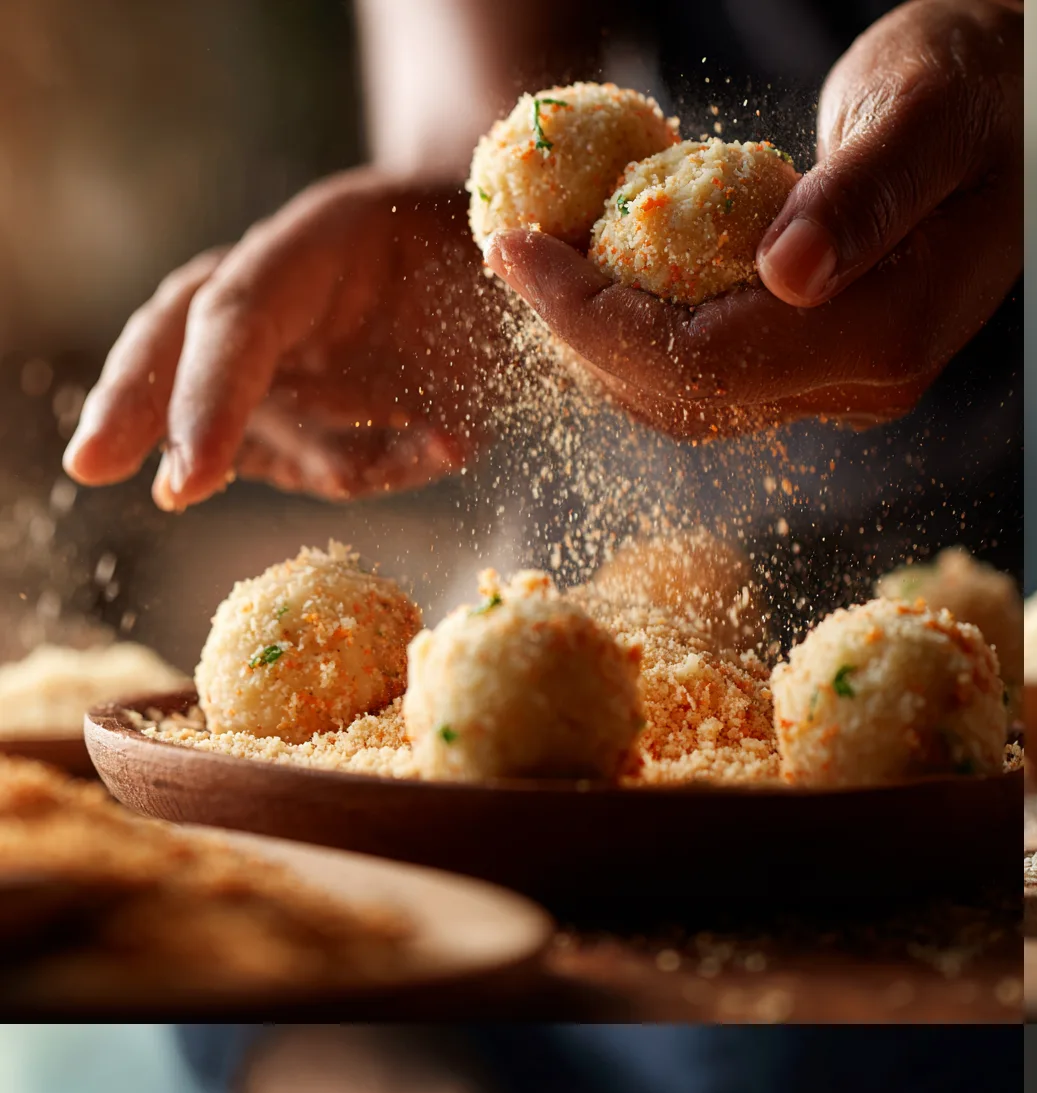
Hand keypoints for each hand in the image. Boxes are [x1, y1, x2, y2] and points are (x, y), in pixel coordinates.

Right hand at [64, 169, 503, 509]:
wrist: (517, 244)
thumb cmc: (515, 246)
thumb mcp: (516, 258)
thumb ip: (485, 323)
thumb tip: (452, 441)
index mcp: (322, 240)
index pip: (238, 316)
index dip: (210, 397)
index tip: (189, 478)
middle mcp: (287, 291)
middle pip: (183, 340)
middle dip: (136, 404)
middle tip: (90, 468)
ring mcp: (294, 345)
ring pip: (238, 409)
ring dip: (248, 451)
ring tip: (290, 470)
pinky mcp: (317, 393)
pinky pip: (312, 455)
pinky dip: (354, 469)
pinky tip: (432, 447)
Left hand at [487, 0, 1020, 439]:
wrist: (1028, 110)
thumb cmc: (979, 88)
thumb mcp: (920, 114)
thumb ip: (859, 198)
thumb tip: (787, 276)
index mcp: (886, 337)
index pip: (708, 364)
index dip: (599, 321)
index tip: (519, 252)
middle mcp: (863, 385)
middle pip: (687, 398)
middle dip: (584, 337)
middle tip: (510, 249)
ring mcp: (844, 384)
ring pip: (690, 396)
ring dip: (605, 339)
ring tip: (542, 255)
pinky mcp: (824, 363)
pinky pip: (711, 367)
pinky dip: (644, 326)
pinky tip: (606, 263)